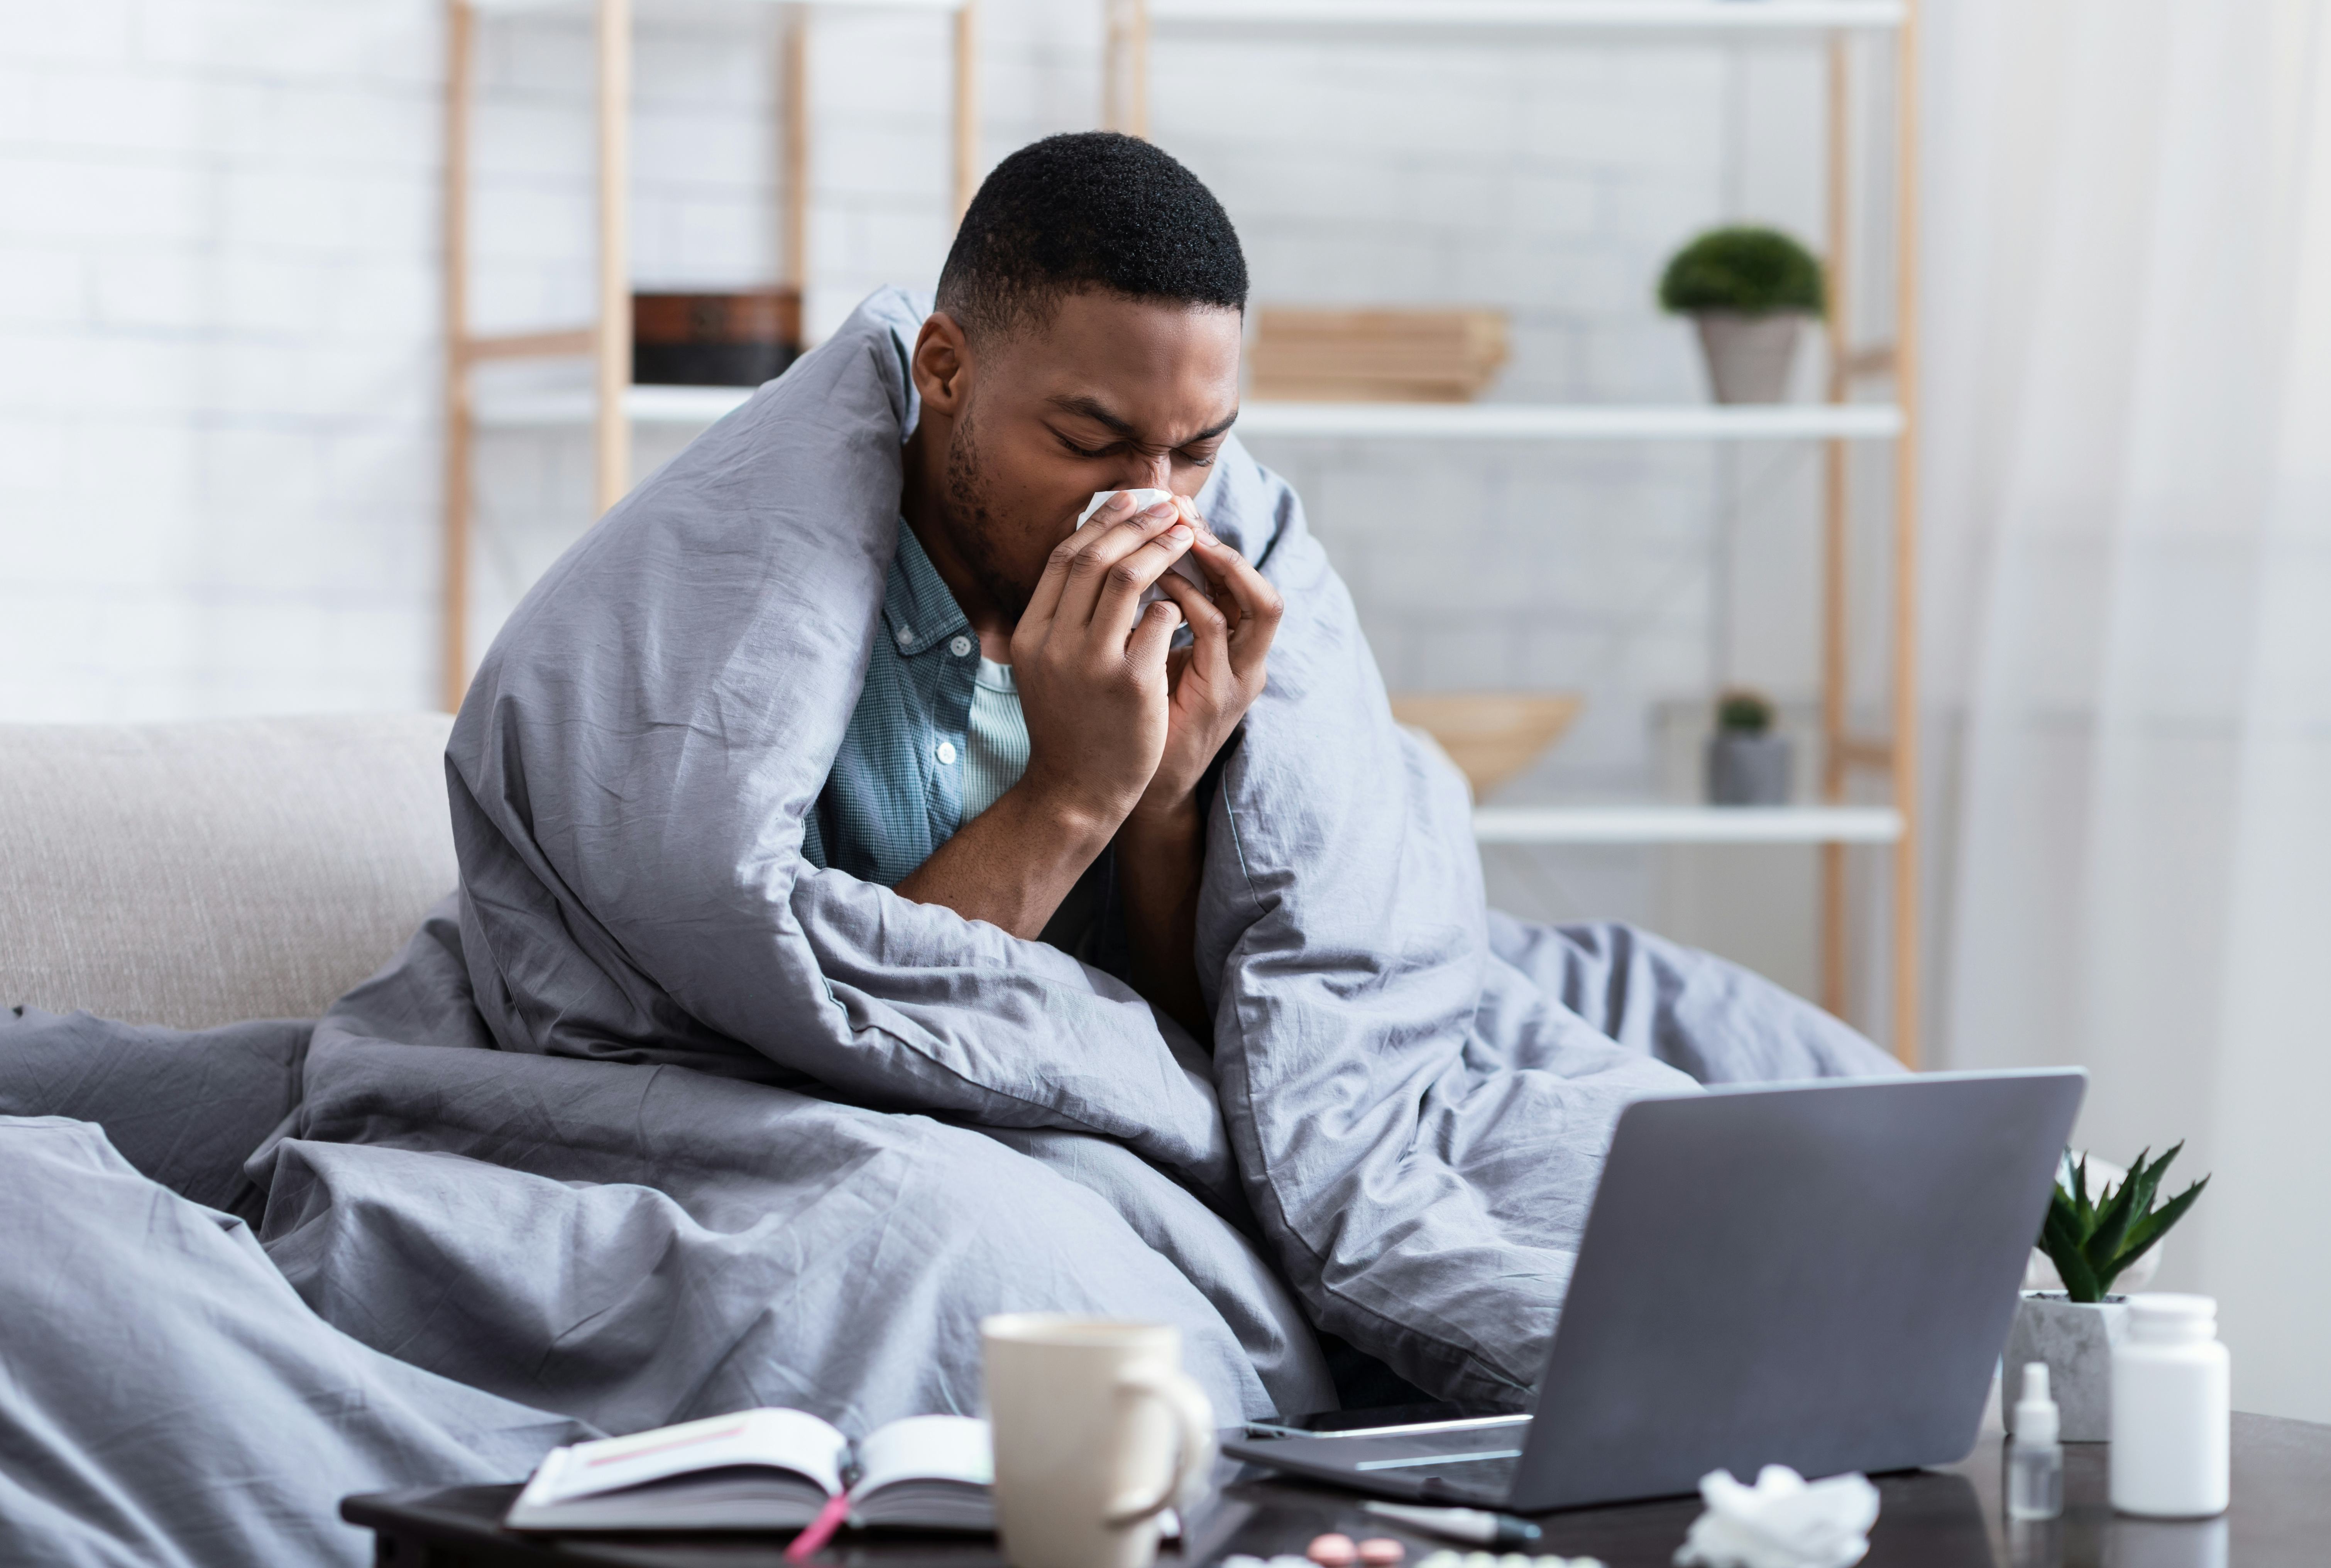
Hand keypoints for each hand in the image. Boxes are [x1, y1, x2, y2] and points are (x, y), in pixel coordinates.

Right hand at [1008, 492, 1197, 839]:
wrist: (1076, 790)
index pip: (1064, 558)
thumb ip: (1061, 616)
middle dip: (1137, 524)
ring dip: (1162, 549)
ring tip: (1187, 535)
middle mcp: (1054, 643)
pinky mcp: (1131, 684)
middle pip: (1095, 559)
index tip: (1129, 500)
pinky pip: (1160, 621)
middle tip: (1169, 508)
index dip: (1100, 522)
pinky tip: (1186, 599)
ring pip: (1129, 579)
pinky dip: (1175, 602)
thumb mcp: (1045, 666)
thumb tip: (1090, 552)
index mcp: (1031, 634)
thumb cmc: (1069, 722)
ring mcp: (1091, 663)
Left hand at [1128, 498, 1284, 826]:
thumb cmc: (1129, 716)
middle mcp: (1248, 663)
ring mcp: (1238, 680)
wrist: (1116, 784)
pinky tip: (1156, 584)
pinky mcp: (1218, 697)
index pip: (1243, 584)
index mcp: (1234, 651)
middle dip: (1222, 546)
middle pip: (1262, 590)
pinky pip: (1212, 631)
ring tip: (1171, 539)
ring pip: (1256, 605)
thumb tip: (1131, 558)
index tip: (1175, 510)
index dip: (1215, 544)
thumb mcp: (1148, 656)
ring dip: (1212, 566)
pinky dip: (1188, 599)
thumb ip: (1154, 614)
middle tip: (1180, 512)